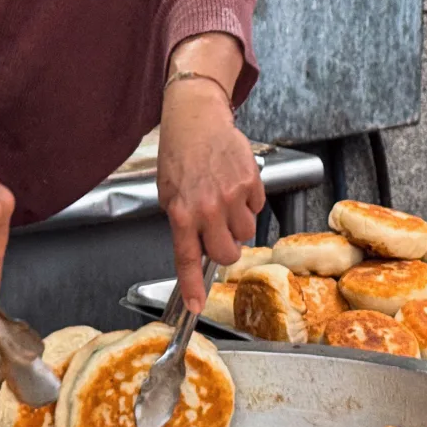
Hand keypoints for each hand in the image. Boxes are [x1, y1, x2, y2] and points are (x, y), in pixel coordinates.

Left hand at [157, 78, 264, 312]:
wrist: (197, 119)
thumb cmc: (179, 155)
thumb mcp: (168, 193)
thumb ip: (183, 223)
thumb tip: (200, 249)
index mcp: (182, 213)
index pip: (188, 259)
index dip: (192, 287)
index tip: (195, 307)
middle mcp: (207, 208)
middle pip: (227, 254)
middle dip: (225, 250)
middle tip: (218, 234)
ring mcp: (232, 196)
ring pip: (246, 234)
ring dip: (238, 225)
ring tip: (224, 201)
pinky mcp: (251, 182)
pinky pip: (257, 209)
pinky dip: (248, 203)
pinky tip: (234, 185)